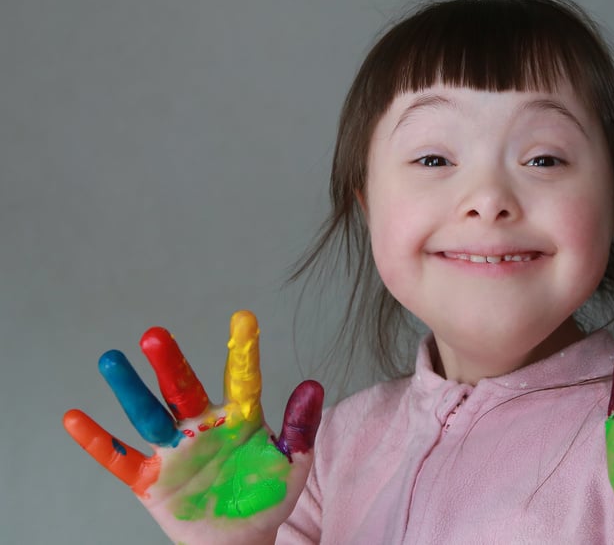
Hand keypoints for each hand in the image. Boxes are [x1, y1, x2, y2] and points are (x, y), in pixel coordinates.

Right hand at [63, 311, 322, 544]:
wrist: (241, 539)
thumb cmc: (267, 494)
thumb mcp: (292, 461)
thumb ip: (301, 426)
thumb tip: (314, 385)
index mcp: (239, 418)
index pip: (242, 378)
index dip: (243, 350)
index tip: (243, 317)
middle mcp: (202, 426)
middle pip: (183, 389)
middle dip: (170, 364)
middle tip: (155, 334)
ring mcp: (174, 451)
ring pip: (149, 415)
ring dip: (130, 390)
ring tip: (112, 360)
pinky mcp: (151, 480)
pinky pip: (120, 459)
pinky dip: (98, 442)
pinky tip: (74, 418)